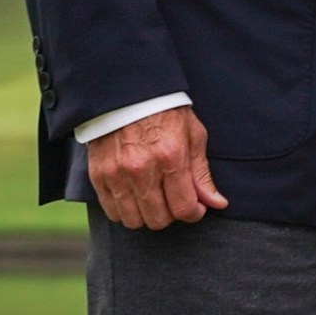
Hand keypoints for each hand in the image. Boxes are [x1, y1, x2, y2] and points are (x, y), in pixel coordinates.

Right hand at [87, 106, 227, 230]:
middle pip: (159, 219)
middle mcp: (142, 169)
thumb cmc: (165, 112)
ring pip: (134, 221)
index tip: (196, 207)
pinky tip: (134, 197)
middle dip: (171, 215)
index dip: (194, 213)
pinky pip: (112, 212)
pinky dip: (125, 211)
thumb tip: (216, 203)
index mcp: (170, 157)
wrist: (126, 94)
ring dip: (147, 216)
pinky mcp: (98, 176)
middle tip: (174, 200)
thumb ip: (202, 173)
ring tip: (154, 199)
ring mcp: (117, 174)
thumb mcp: (193, 135)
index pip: (184, 207)